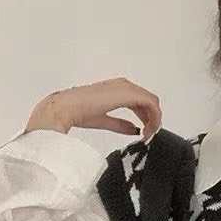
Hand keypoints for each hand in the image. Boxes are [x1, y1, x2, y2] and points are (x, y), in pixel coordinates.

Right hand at [24, 76, 162, 140]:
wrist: (66, 108)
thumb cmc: (77, 112)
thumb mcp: (104, 120)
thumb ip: (120, 124)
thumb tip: (134, 130)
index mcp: (115, 90)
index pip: (139, 101)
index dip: (146, 116)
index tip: (145, 132)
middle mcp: (121, 86)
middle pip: (147, 100)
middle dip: (152, 118)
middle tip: (149, 133)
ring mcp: (125, 88)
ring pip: (150, 101)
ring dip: (154, 117)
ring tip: (150, 133)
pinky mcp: (127, 93)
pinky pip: (149, 102)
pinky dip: (154, 116)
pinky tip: (150, 128)